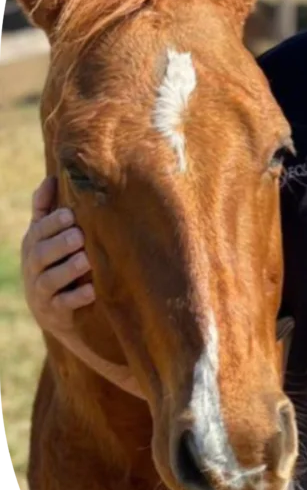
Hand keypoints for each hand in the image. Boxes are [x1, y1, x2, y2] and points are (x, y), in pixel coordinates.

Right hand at [21, 176, 94, 342]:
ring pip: (49, 280)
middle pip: (41, 254)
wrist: (56, 311)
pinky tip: (91, 290)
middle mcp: (32, 268)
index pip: (38, 231)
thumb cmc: (54, 262)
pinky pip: (63, 305)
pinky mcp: (53, 313)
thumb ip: (45, 210)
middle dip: (59, 244)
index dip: (51, 223)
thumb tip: (51, 177)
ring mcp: (41, 292)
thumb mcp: (46, 237)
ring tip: (85, 260)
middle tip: (78, 235)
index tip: (70, 214)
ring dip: (67, 269)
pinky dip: (76, 297)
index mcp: (33, 245)